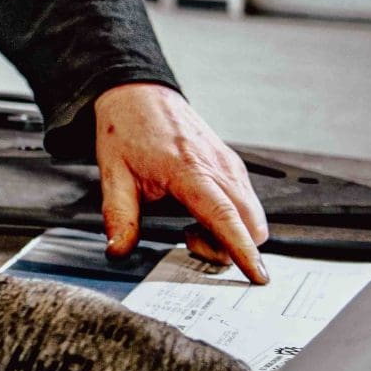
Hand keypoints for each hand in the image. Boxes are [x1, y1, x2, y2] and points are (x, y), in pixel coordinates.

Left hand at [93, 83, 268, 283]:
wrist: (138, 94)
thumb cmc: (126, 130)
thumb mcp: (113, 176)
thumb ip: (119, 218)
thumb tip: (118, 250)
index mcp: (189, 170)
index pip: (225, 218)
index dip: (243, 250)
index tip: (257, 276)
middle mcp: (218, 167)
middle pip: (251, 224)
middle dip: (231, 247)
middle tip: (189, 238)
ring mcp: (229, 164)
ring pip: (253, 215)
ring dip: (231, 233)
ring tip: (190, 222)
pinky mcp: (232, 163)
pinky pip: (247, 201)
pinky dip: (232, 218)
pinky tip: (200, 210)